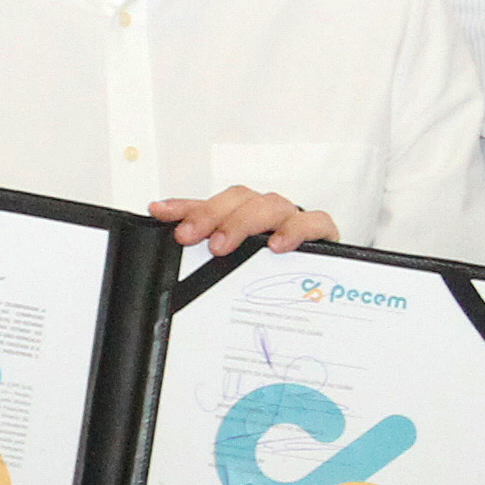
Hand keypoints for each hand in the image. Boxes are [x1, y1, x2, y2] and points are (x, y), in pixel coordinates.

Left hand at [145, 188, 334, 259]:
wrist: (324, 285)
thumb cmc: (274, 272)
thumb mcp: (232, 268)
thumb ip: (200, 258)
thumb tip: (165, 241)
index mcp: (243, 217)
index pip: (211, 204)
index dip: (185, 206)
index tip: (160, 212)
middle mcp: (266, 213)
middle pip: (239, 198)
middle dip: (210, 214)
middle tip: (189, 237)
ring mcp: (293, 220)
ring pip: (272, 204)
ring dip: (244, 222)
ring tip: (223, 246)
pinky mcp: (321, 233)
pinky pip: (314, 222)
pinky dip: (295, 230)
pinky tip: (276, 246)